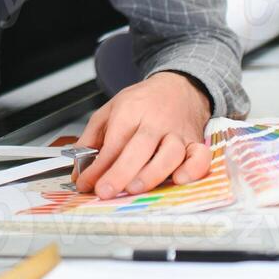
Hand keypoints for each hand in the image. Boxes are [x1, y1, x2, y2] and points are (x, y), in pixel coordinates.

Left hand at [74, 71, 211, 198]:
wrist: (178, 87)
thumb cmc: (142, 103)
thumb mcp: (110, 111)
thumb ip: (91, 139)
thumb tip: (78, 171)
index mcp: (130, 112)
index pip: (112, 143)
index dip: (98, 167)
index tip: (86, 184)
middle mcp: (155, 123)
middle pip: (139, 148)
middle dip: (120, 172)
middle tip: (105, 191)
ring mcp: (177, 133)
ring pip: (170, 154)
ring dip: (152, 174)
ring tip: (134, 188)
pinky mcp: (196, 142)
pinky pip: (200, 156)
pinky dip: (193, 169)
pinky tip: (179, 180)